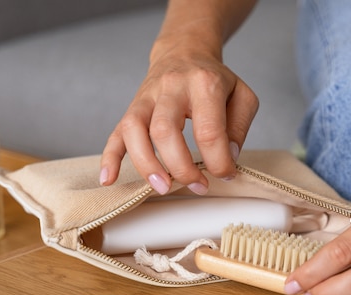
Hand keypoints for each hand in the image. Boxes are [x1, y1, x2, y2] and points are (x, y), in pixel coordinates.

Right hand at [99, 43, 258, 194]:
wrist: (184, 52)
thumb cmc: (214, 80)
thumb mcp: (242, 96)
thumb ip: (239, 127)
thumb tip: (228, 158)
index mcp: (204, 84)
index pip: (209, 131)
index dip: (218, 161)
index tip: (226, 174)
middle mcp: (171, 88)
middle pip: (165, 131)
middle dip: (180, 166)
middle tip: (197, 185)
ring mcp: (147, 97)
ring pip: (134, 130)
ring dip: (146, 164)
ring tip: (162, 187)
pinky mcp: (132, 108)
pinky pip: (116, 132)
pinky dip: (110, 157)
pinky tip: (109, 179)